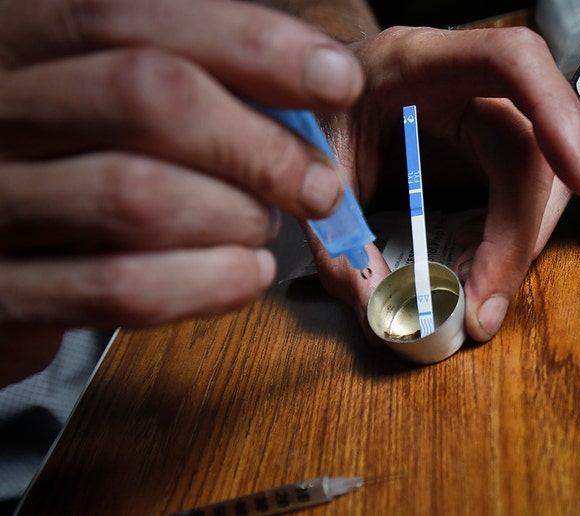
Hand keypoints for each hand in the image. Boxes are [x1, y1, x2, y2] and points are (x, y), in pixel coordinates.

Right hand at [0, 0, 363, 384]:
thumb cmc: (69, 162)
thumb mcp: (108, 95)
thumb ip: (194, 77)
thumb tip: (316, 80)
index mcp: (23, 40)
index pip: (130, 14)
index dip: (251, 44)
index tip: (336, 79)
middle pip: (147, 97)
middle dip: (260, 145)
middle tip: (316, 183)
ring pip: (139, 197)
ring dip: (236, 217)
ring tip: (262, 226)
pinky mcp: (4, 291)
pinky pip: (122, 288)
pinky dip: (209, 283)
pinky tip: (244, 272)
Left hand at [306, 26, 579, 342]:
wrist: (307, 90)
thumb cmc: (310, 107)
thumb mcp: (311, 159)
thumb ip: (334, 228)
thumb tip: (375, 303)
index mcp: (417, 60)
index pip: (512, 62)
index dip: (556, 113)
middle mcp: (464, 84)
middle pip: (533, 148)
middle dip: (522, 232)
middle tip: (486, 303)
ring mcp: (483, 116)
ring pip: (541, 180)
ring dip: (520, 246)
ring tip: (482, 299)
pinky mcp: (487, 149)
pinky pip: (522, 197)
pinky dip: (508, 243)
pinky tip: (482, 273)